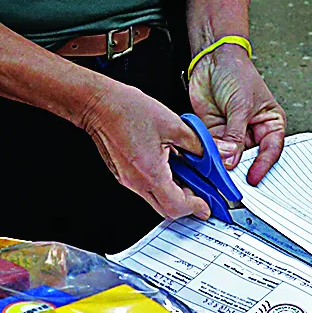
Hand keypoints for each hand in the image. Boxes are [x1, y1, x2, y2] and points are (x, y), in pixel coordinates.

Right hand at [77, 80, 209, 220]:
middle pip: (166, 208)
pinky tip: (168, 163)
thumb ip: (197, 144)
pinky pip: (145, 187)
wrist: (99, 103)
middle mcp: (136, 182)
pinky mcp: (122, 173)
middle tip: (200, 190)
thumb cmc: (128, 110)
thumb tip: (213, 154)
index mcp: (150, 173)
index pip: (177, 206)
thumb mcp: (173, 124)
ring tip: (186, 172)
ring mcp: (126, 179)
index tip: (206, 204)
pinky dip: (161, 182)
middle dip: (186, 203)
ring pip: (155, 198)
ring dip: (174, 191)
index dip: (196, 207)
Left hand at [187, 42, 287, 184]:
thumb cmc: (237, 73)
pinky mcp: (214, 132)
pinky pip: (212, 149)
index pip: (270, 150)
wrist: (212, 59)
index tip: (253, 178)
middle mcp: (252, 131)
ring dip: (222, 162)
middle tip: (233, 180)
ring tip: (217, 168)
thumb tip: (232, 159)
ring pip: (229, 157)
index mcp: (270, 123)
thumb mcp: (241, 105)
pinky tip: (206, 157)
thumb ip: (236, 133)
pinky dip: (208, 154)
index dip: (263, 166)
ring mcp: (232, 133)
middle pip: (249, 158)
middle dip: (240, 168)